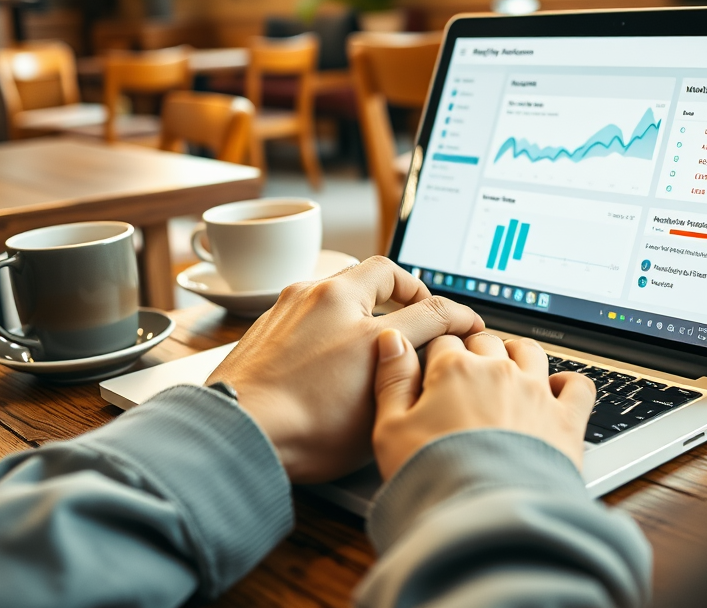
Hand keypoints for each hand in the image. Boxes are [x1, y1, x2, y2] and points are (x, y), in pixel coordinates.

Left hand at [205, 256, 483, 483]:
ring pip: (343, 281)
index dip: (458, 317)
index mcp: (358, 319)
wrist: (238, 433)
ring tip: (380, 324)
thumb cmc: (302, 430)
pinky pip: (312, 300)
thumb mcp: (375, 409)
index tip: (469, 324)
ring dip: (368, 296)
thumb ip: (408, 375)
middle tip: (423, 309)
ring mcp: (292, 304)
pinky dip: (334, 311)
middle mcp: (325, 299)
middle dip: (410, 288)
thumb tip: (425, 360)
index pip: (428, 308)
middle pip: (382, 272)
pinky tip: (335, 341)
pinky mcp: (269, 318)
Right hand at [372, 330, 595, 480]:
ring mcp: (536, 392)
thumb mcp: (390, 430)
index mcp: (454, 370)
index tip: (434, 373)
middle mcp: (498, 372)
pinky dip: (568, 383)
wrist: (486, 519)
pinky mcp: (566, 419)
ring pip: (530, 352)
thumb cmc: (434, 477)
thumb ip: (392, 379)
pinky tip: (556, 392)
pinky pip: (578, 384)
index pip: (444, 342)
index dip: (436, 356)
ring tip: (507, 373)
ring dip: (517, 356)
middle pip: (487, 342)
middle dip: (475, 353)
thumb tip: (391, 339)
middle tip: (466, 377)